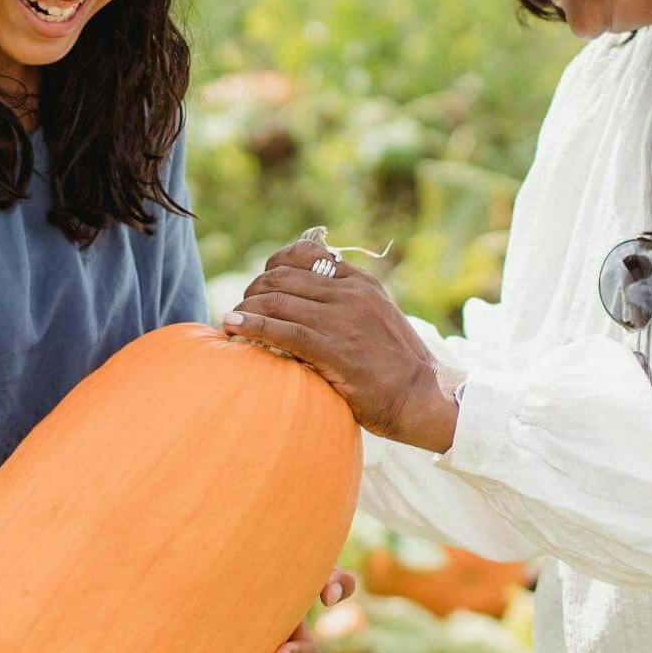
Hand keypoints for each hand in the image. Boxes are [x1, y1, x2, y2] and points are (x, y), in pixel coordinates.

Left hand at [220, 244, 457, 451]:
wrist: (421, 397)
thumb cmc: (397, 366)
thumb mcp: (379, 318)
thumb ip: (348, 304)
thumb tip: (309, 303)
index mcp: (361, 282)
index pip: (305, 255)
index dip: (274, 265)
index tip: (261, 283)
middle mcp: (350, 293)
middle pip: (283, 276)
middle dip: (254, 289)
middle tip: (242, 308)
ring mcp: (341, 320)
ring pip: (276, 300)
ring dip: (246, 308)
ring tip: (231, 320)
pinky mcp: (332, 349)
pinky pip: (281, 330)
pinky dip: (251, 325)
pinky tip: (233, 327)